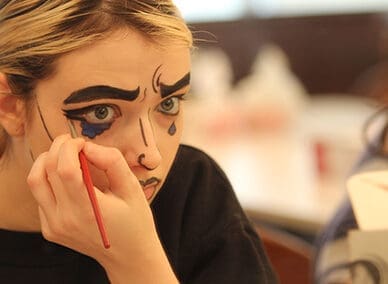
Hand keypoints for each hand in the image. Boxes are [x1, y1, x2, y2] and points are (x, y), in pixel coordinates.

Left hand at [27, 134, 176, 282]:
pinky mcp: (50, 229)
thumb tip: (88, 147)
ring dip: (46, 161)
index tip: (82, 142)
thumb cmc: (135, 221)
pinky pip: (40, 195)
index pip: (64, 169)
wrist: (128, 255)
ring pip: (35, 182)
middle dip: (58, 148)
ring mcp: (54, 226)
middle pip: (46, 171)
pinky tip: (67, 179)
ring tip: (64, 155)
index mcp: (87, 210)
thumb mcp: (132, 189)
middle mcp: (65, 220)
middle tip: (73, 143)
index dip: (70, 148)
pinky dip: (49, 179)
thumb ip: (112, 162)